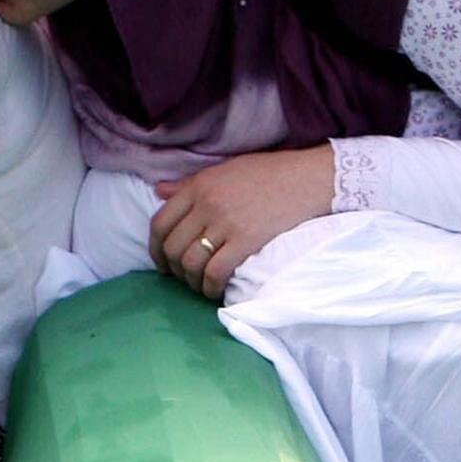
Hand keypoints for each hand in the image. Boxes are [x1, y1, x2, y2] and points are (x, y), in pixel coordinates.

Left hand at [149, 145, 335, 301]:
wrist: (305, 178)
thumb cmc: (266, 173)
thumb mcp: (221, 170)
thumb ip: (188, 184)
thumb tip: (159, 191)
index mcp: (197, 186)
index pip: (160, 222)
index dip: (155, 248)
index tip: (162, 262)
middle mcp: (205, 204)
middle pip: (173, 246)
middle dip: (173, 269)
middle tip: (182, 278)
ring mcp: (224, 223)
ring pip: (190, 262)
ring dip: (190, 281)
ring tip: (199, 286)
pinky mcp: (246, 241)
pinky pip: (216, 271)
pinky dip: (210, 286)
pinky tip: (214, 291)